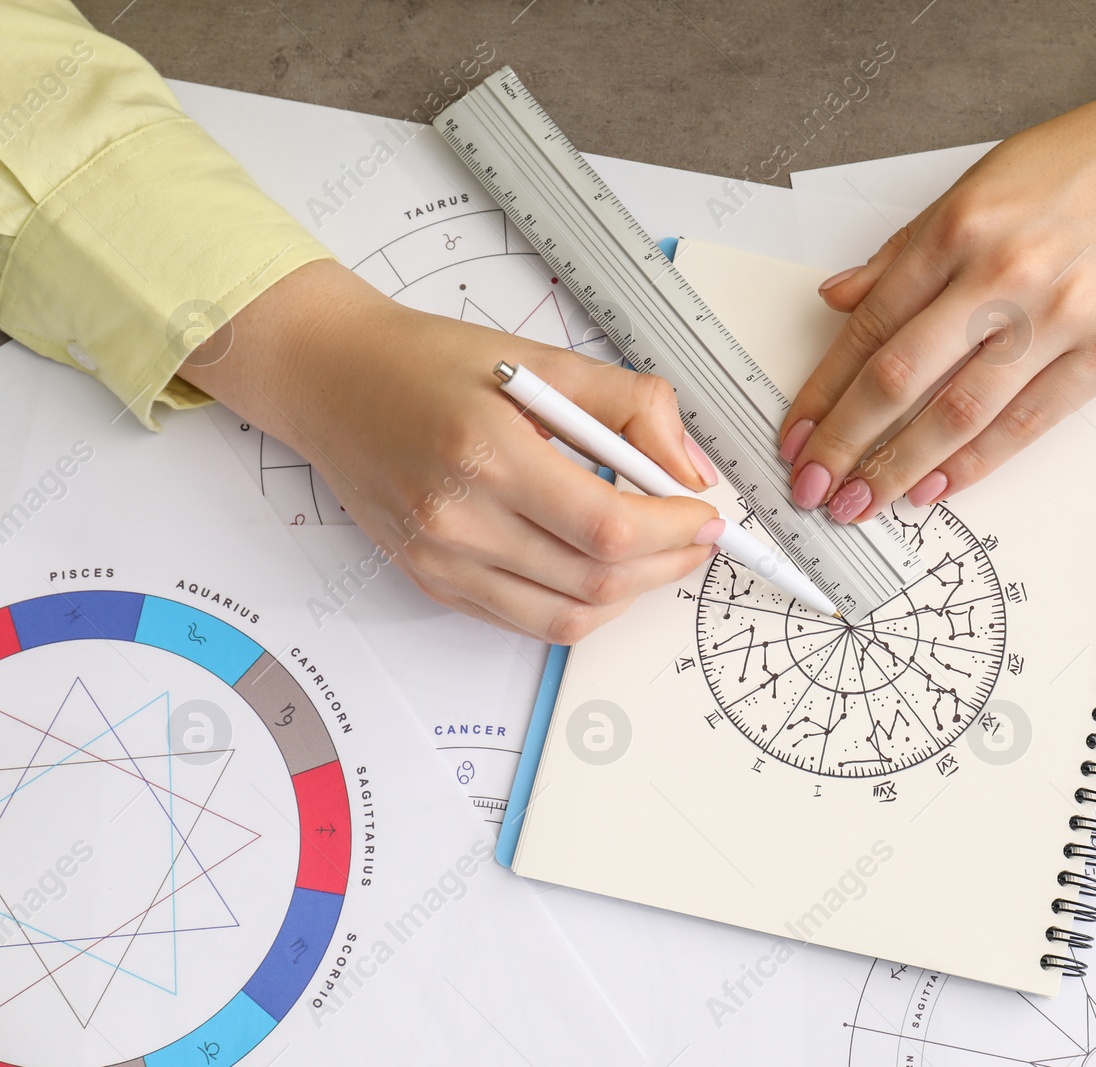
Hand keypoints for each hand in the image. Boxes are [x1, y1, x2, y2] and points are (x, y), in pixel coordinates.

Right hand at [181, 260, 722, 643]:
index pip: (608, 526)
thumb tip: (689, 471)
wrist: (330, 379)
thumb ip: (630, 408)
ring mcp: (439, 560)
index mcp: (487, 452)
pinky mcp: (431, 581)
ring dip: (630, 594)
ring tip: (655, 555)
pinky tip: (599, 566)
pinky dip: (580, 603)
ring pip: (566, 616)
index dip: (674, 530)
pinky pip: (527, 620)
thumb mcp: (541, 360)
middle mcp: (457, 519)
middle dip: (666, 565)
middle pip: (595, 580)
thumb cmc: (427, 362)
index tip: (704, 514)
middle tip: (694, 536)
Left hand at [778, 57, 1095, 521]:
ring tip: (862, 502)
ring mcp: (1059, 318)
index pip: (870, 327)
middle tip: (812, 485)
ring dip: (900, 469)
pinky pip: (1026, 425)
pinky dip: (974, 464)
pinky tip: (934, 489)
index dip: (824, 389)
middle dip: (846, 443)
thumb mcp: (979, 184)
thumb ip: (906, 249)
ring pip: (958, 413)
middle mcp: (1004, 274)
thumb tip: (838, 297)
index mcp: (961, 228)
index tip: (797, 431)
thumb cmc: (1087, 164)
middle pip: (901, 378)